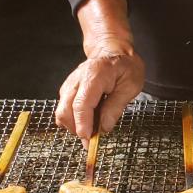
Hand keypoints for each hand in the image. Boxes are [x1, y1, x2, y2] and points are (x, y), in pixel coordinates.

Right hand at [55, 0, 143, 145]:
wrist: (114, 51)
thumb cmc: (125, 68)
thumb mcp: (131, 86)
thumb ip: (116, 106)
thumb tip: (104, 127)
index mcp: (95, 75)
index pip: (82, 103)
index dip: (83, 124)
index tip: (88, 139)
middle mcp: (77, 78)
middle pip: (66, 109)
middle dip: (76, 128)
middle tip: (91, 141)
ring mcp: (70, 84)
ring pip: (62, 111)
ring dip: (74, 125)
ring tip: (92, 131)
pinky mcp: (68, 89)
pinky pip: (64, 108)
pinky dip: (73, 119)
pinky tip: (87, 122)